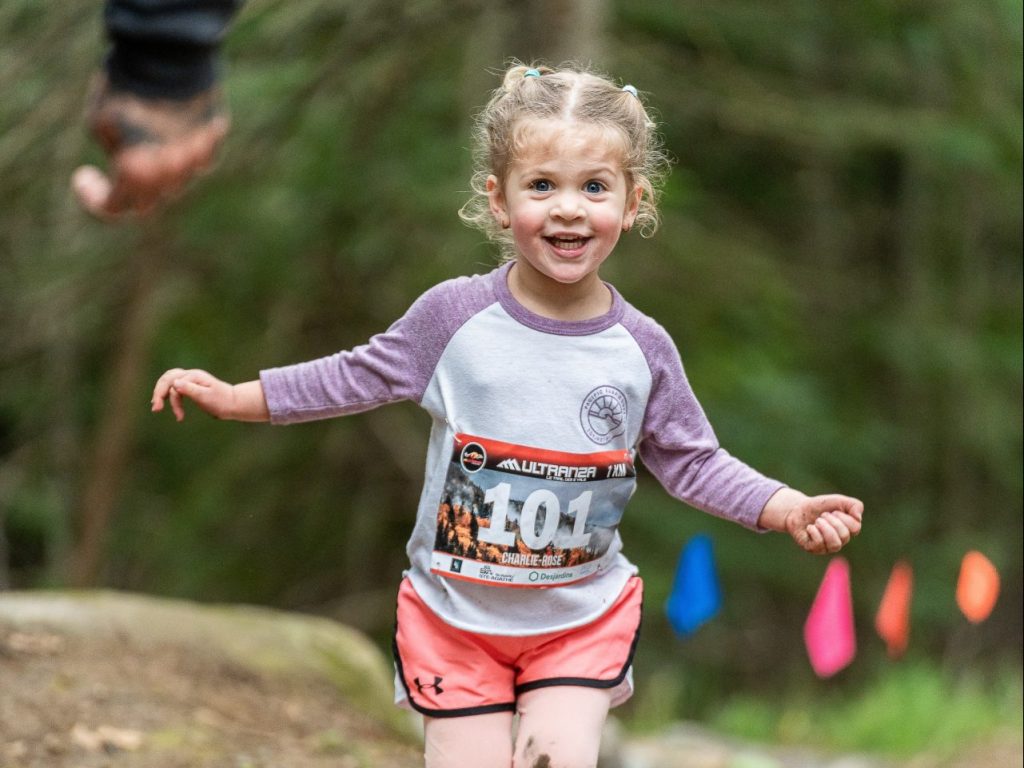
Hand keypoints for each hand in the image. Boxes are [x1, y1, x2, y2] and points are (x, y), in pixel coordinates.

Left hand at [72, 75, 229, 219]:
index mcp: (138, 173)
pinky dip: (185, 143)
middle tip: (118, 159)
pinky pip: (199, 150)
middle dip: (132, 184)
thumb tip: (128, 165)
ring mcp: (200, 155)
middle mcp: (173, 173)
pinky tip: (173, 118)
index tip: (84, 177)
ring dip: (162, 164)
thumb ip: (115, 155)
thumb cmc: (124, 85)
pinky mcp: (216, 135)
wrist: (166, 50)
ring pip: (180, 174)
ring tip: (148, 129)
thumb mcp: (99, 122)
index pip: (116, 208)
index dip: (95, 199)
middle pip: (153, 197)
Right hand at [151, 368, 267, 421]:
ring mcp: (190, 379)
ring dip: (161, 393)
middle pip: (167, 378)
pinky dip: (168, 394)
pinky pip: (174, 386)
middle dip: (159, 393)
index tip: (172, 414)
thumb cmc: (222, 401)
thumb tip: (175, 383)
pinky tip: (164, 402)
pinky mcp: (191, 385)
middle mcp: (191, 375)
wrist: (234, 403)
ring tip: (157, 408)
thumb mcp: (206, 397)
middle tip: (156, 409)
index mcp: (194, 376)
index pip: (173, 384)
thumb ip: (191, 389)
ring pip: (169, 381)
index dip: (168, 398)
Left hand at [759, 488, 863, 554]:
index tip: (834, 511)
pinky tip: (810, 527)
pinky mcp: (813, 549)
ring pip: (834, 544)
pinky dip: (814, 531)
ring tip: (817, 521)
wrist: (797, 509)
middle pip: (844, 535)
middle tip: (822, 515)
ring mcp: (826, 547)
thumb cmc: (819, 506)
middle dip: (832, 520)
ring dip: (824, 527)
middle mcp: (839, 541)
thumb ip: (853, 505)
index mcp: (848, 530)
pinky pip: (819, 544)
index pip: (855, 528)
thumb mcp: (838, 500)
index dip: (843, 517)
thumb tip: (858, 517)